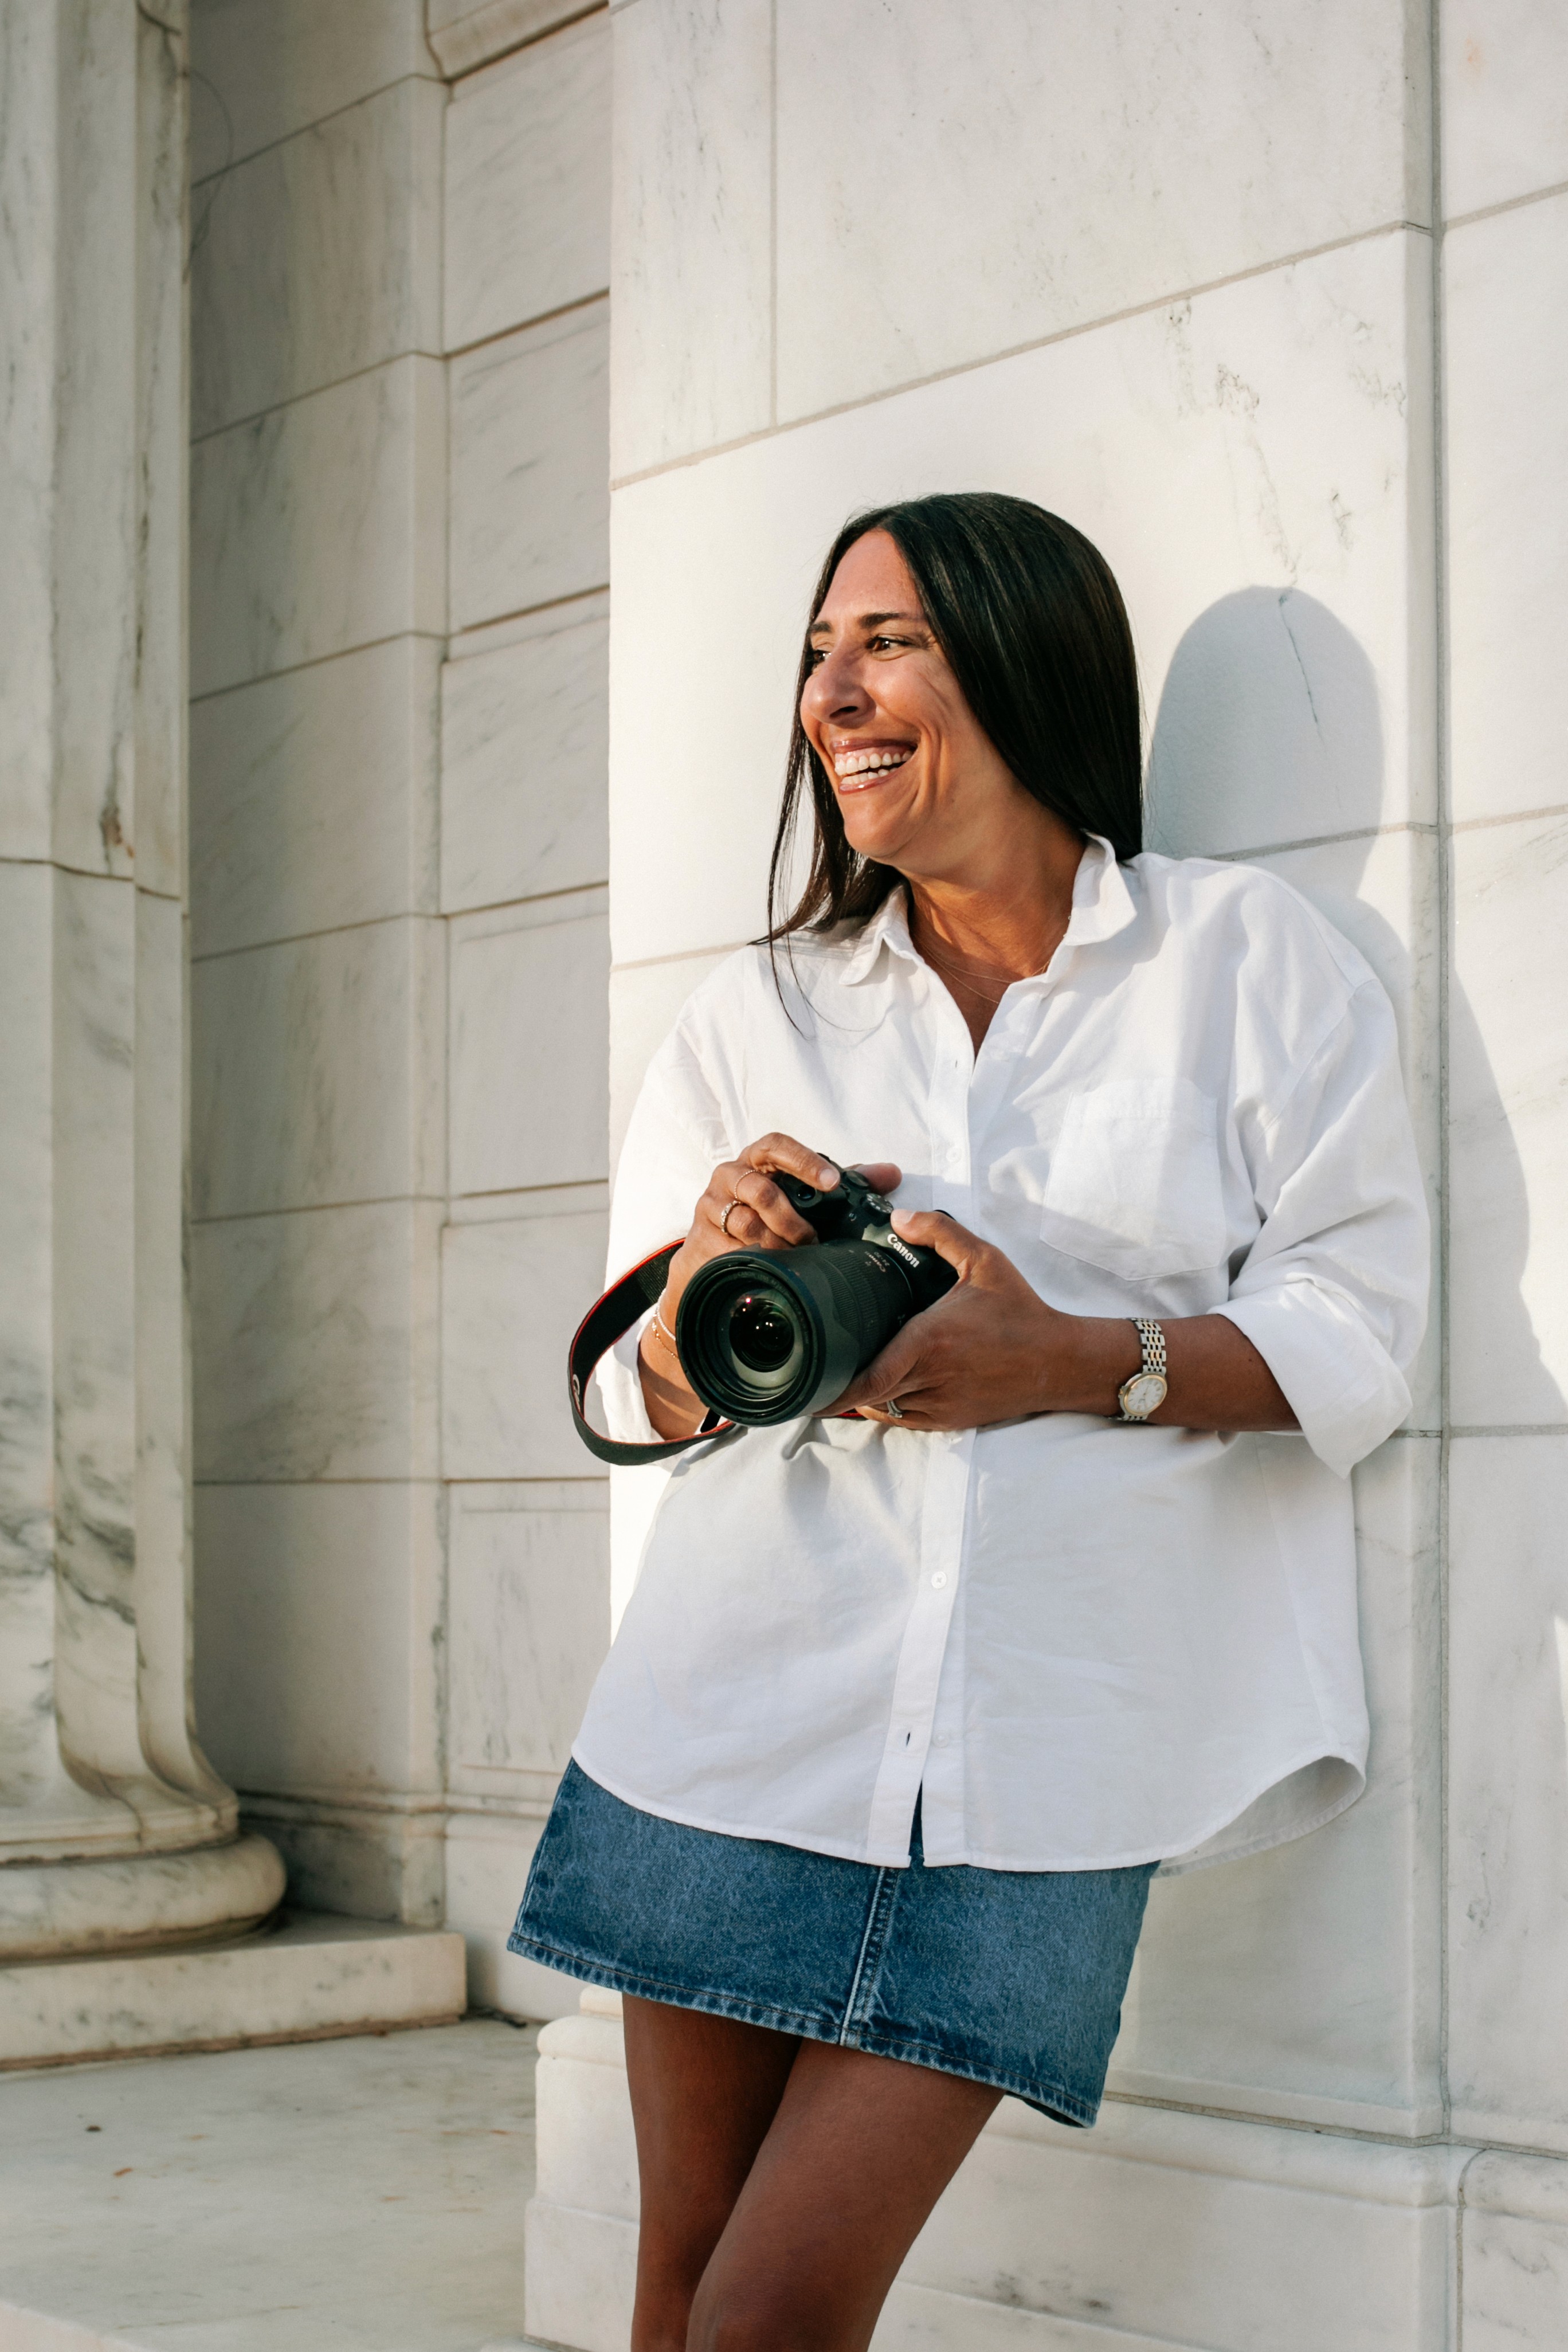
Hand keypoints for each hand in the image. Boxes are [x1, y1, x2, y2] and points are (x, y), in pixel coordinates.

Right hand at [638, 1134, 902, 1438]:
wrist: (712, 1253)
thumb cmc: (765, 1216)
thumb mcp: (802, 1195)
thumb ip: (845, 1182)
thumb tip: (891, 1174)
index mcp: (758, 1160)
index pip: (776, 1146)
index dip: (804, 1161)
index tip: (831, 1182)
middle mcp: (732, 1176)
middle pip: (759, 1186)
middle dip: (790, 1215)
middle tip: (812, 1238)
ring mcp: (714, 1205)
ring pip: (746, 1219)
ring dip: (777, 1241)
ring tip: (795, 1256)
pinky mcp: (702, 1234)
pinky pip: (732, 1246)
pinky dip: (757, 1255)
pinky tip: (772, 1265)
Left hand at [833, 1210, 1114, 1430]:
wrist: (1060, 1361)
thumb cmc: (1020, 1310)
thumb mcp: (985, 1261)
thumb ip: (940, 1233)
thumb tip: (899, 1218)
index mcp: (930, 1341)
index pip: (870, 1377)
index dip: (833, 1386)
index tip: (808, 1380)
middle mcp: (931, 1379)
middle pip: (867, 1396)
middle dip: (838, 1386)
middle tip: (813, 1369)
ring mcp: (940, 1405)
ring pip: (884, 1410)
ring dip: (863, 1395)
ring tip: (840, 1374)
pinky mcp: (951, 1420)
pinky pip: (905, 1420)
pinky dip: (887, 1407)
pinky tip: (879, 1387)